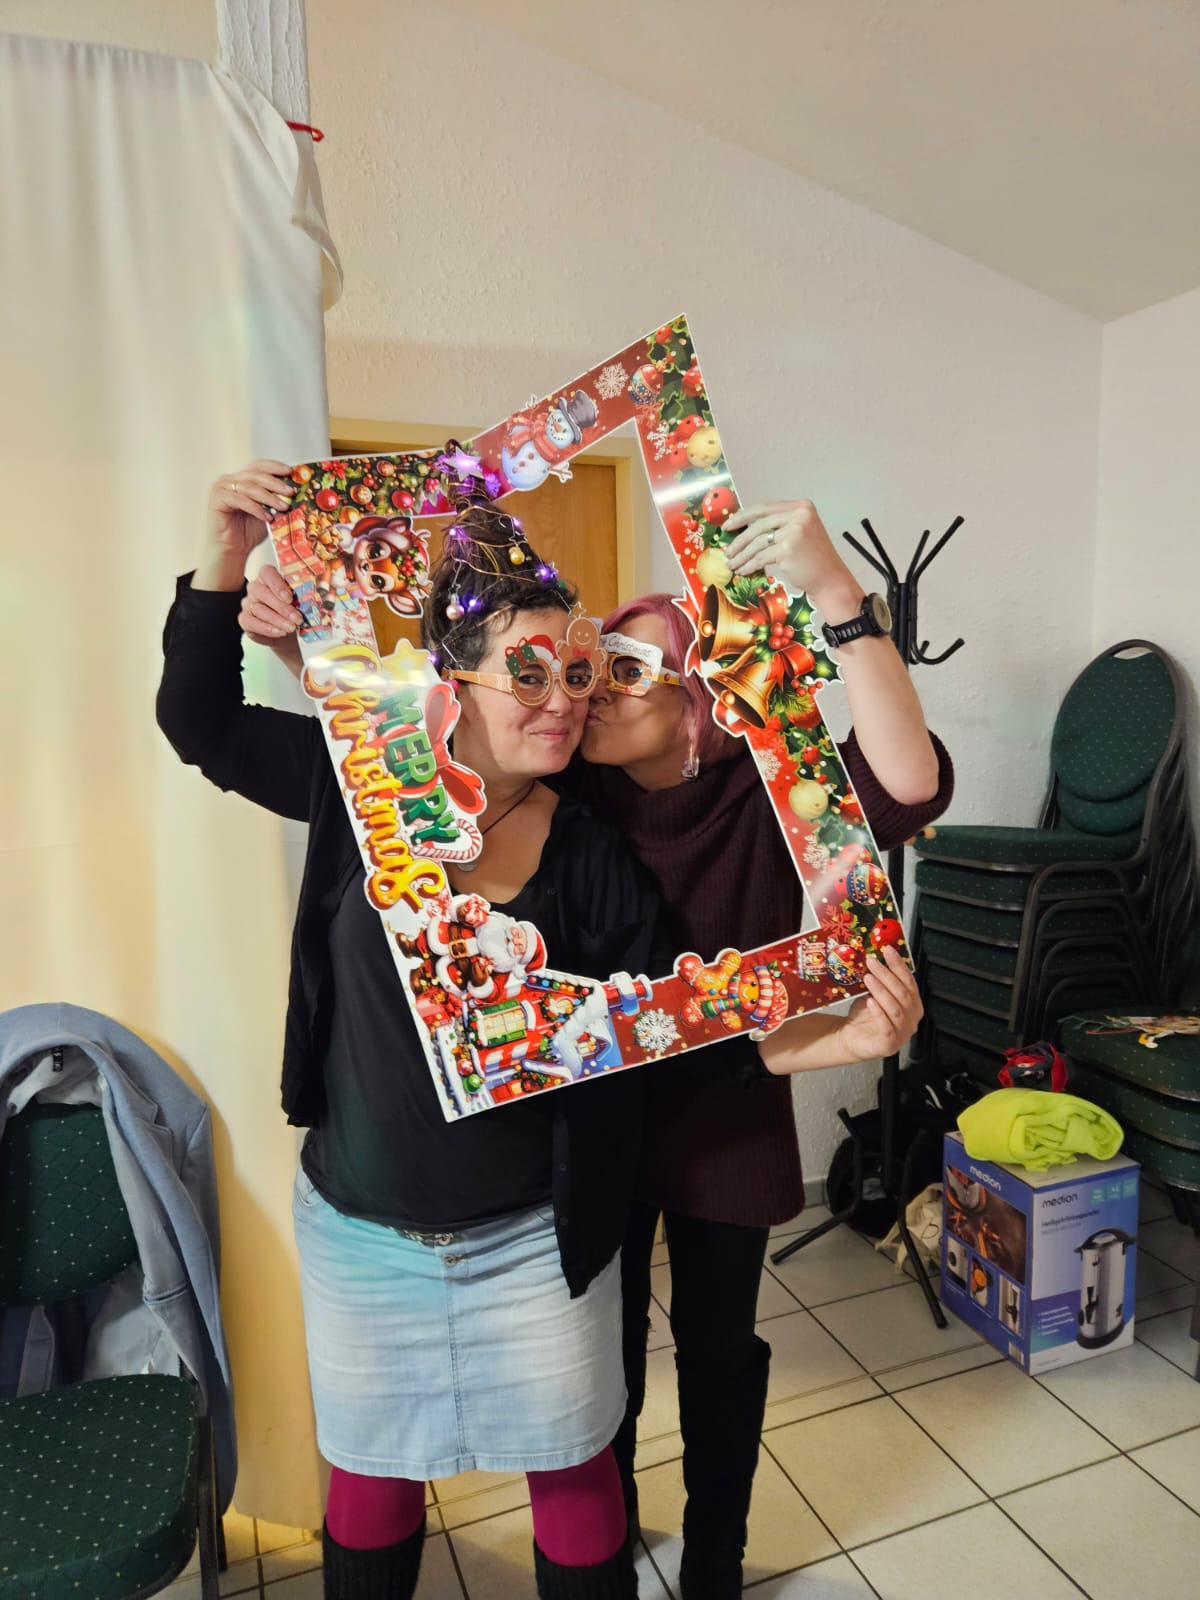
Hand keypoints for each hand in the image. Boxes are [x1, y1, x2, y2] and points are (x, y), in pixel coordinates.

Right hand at [197, 462, 294, 587]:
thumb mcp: (269, 512)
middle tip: (291, 491)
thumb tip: (298, 492)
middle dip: (276, 483)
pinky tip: (267, 517)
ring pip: (250, 487)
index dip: (275, 466)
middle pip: (256, 475)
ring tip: (284, 507)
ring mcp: (222, 487)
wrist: (232, 549)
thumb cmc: (250, 531)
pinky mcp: (217, 498)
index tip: (291, 471)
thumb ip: (278, 500)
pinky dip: (256, 508)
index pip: (259, 466)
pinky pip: (240, 500)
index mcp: (242, 478)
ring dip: (269, 497)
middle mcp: (230, 479)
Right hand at [240, 564, 300, 644]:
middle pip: (262, 592)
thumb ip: (304, 594)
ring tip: (292, 628)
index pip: (267, 573)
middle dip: (282, 607)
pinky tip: (280, 632)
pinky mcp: (245, 619)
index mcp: (268, 577)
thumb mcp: (302, 601)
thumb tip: (317, 593)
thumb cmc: (295, 611)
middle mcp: (255, 588)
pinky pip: (252, 623)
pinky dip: (267, 629)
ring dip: (277, 620)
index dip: (277, 584)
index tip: (290, 598)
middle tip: (297, 619)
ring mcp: (248, 603)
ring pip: (259, 609)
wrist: (288, 632)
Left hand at [724, 499, 861, 614]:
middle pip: (758, 525)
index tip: (729, 524)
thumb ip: (779, 526)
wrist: (831, 580)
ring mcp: (795, 531)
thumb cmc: (814, 560)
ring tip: (732, 563)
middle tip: (727, 549)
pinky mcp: (789, 548)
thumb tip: (745, 528)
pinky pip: (761, 557)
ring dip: (741, 555)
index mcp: (802, 507)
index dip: (743, 516)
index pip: (765, 507)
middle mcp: (799, 515)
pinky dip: (749, 565)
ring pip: (757, 542)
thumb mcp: (799, 533)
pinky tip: (743, 570)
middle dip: (739, 539)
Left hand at [837, 946, 923, 1061]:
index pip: (909, 982)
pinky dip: (879, 1013)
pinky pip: (886, 1028)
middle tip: (873, 962)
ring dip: (882, 991)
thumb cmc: (865, 1016)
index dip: (899, 966)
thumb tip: (874, 956)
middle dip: (887, 975)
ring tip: (868, 978)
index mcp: (912, 1006)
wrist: (850, 1038)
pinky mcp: (888, 1045)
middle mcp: (911, 1020)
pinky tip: (870, 1001)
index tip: (888, 951)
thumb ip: (879, 980)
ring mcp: (902, 1034)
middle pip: (903, 994)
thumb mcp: (874, 994)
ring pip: (895, 1009)